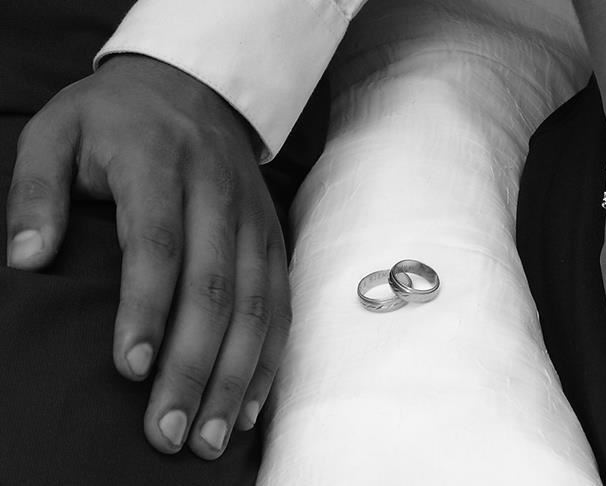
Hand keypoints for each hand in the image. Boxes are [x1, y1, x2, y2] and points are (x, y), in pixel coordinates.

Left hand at [7, 55, 290, 458]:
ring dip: (235, 377)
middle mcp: (218, 196)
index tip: (130, 369)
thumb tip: (27, 262)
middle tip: (167, 433)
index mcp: (160, 165)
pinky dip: (267, 360)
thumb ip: (37, 190)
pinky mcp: (273, 241)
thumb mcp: (58, 130)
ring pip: (255, 307)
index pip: (158, 243)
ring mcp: (253, 222)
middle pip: (214, 289)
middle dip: (193, 366)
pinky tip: (247, 408)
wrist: (197, 89)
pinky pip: (280, 306)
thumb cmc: (118, 119)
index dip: (147, 308)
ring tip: (208, 437)